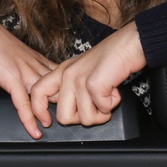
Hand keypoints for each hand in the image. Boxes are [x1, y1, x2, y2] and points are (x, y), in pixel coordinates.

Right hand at [0, 0, 58, 138]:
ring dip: (51, 113)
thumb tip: (27, 75)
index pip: (60, 78)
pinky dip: (30, 119)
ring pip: (46, 96)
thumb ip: (24, 64)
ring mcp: (25, 72)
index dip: (68, 91)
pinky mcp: (11, 79)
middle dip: (66, 103)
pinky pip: (24, 103)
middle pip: (59, 87)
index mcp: (37, 59)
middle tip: (70, 119)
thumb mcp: (14, 52)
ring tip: (55, 127)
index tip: (73, 102)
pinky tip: (35, 130)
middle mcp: (36, 65)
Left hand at [29, 22, 146, 128]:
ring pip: (85, 119)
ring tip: (108, 96)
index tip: (47, 122)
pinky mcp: (93, 85)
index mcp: (62, 72)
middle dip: (84, 118)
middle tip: (96, 107)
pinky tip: (114, 91)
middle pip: (63, 117)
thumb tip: (72, 111)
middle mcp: (67, 75)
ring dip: (102, 113)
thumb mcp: (83, 70)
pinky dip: (112, 104)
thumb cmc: (112, 58)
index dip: (39, 111)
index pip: (37, 92)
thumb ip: (72, 87)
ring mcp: (79, 80)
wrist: (129, 44)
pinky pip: (102, 110)